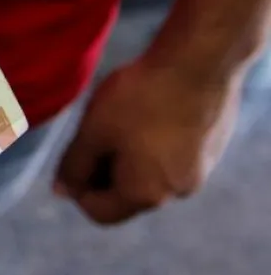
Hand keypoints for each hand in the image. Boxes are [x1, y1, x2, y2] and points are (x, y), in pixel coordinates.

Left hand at [53, 51, 240, 224]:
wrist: (199, 62)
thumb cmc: (139, 98)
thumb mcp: (93, 132)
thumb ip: (74, 166)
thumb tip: (62, 192)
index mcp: (145, 195)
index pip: (100, 213)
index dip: (77, 189)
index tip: (73, 157)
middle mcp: (178, 192)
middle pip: (127, 195)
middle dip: (104, 170)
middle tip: (95, 133)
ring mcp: (201, 171)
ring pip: (151, 174)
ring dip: (130, 156)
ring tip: (122, 119)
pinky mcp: (213, 148)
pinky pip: (174, 157)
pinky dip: (156, 144)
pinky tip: (149, 112)